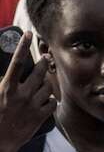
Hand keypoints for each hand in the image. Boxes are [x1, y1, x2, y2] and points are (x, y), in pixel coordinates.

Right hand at [0, 32, 55, 151]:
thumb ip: (2, 83)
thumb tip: (5, 74)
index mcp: (6, 87)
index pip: (17, 62)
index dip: (23, 46)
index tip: (29, 34)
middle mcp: (22, 94)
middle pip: (39, 72)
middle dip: (44, 63)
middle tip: (46, 58)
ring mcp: (33, 105)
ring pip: (47, 87)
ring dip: (47, 83)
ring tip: (43, 82)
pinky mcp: (41, 116)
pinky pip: (52, 102)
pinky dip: (50, 100)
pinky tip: (45, 100)